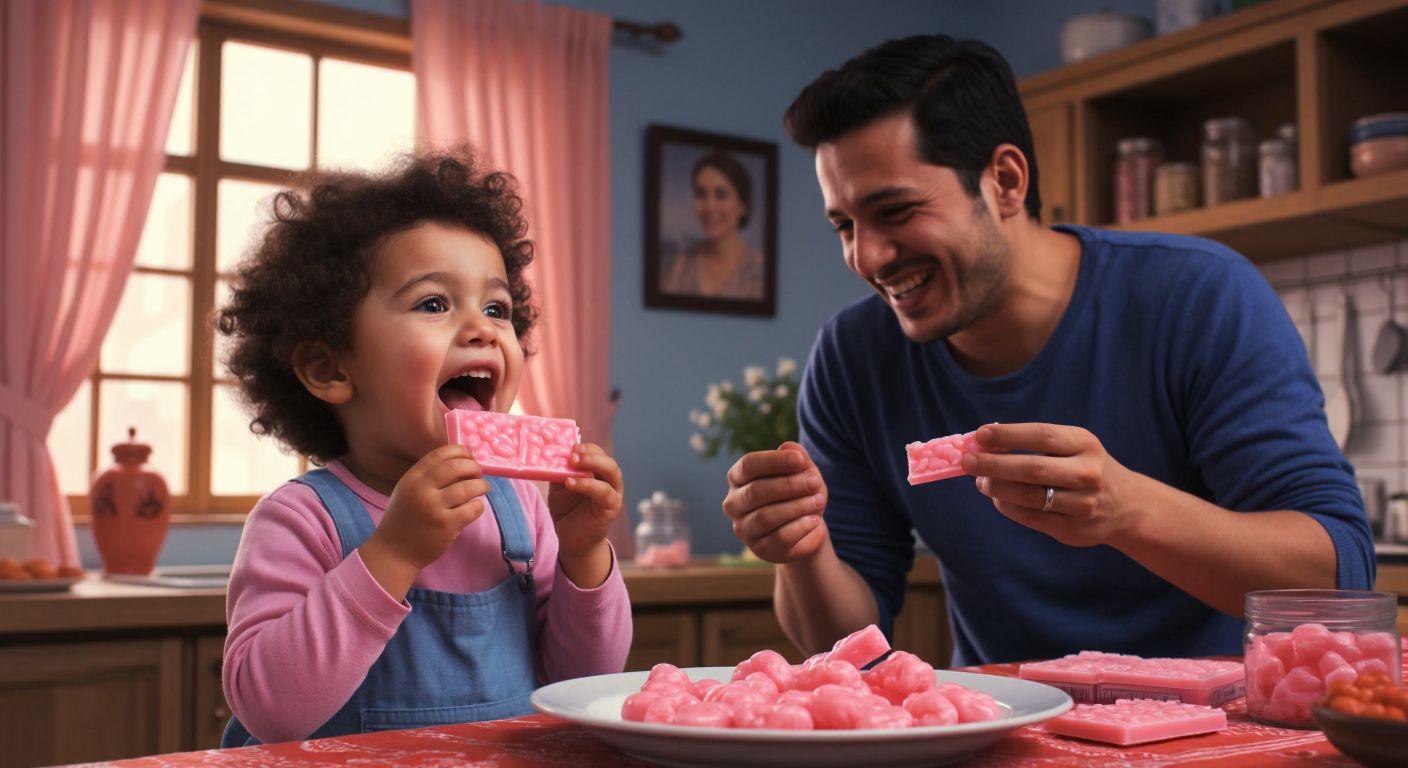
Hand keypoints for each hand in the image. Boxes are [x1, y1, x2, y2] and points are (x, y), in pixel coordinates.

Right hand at [369, 444, 490, 570]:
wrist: (394, 551)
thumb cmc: (405, 519)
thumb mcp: (408, 490)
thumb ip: (429, 477)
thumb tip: (463, 462)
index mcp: (412, 478)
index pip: (440, 454)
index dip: (459, 451)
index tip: (469, 455)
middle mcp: (422, 490)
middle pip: (456, 467)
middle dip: (473, 467)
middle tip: (478, 472)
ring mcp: (435, 508)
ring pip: (469, 488)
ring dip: (481, 485)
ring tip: (482, 488)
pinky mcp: (447, 526)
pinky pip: (473, 509)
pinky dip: (478, 506)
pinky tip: (474, 507)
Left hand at [547, 443, 623, 574]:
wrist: (572, 539)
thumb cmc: (567, 510)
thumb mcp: (559, 486)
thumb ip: (559, 471)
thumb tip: (552, 454)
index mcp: (598, 472)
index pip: (598, 453)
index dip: (586, 448)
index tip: (570, 446)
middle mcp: (609, 480)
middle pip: (608, 459)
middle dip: (591, 453)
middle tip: (573, 453)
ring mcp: (613, 494)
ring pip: (612, 472)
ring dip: (593, 464)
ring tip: (573, 464)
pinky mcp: (611, 508)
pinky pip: (604, 492)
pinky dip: (588, 485)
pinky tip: (571, 483)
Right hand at [722, 441, 828, 562]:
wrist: (807, 529)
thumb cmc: (799, 494)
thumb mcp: (803, 472)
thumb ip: (797, 458)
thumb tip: (788, 446)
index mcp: (738, 478)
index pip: (748, 465)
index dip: (774, 460)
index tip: (800, 460)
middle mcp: (734, 503)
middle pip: (756, 491)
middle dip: (790, 485)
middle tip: (815, 482)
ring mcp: (743, 528)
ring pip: (766, 516)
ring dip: (797, 506)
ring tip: (819, 501)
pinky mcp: (759, 549)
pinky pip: (778, 537)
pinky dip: (800, 527)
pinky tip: (815, 520)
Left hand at [961, 422, 1141, 546]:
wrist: (1126, 506)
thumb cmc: (1084, 468)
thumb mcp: (1072, 447)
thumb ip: (1034, 444)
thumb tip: (984, 444)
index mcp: (1085, 444)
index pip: (1042, 436)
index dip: (1009, 434)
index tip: (980, 435)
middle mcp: (1087, 473)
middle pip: (1032, 469)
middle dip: (994, 465)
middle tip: (967, 461)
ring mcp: (1082, 504)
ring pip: (1028, 497)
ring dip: (996, 488)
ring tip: (979, 480)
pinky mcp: (1073, 530)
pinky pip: (1030, 518)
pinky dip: (1007, 506)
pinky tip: (997, 497)